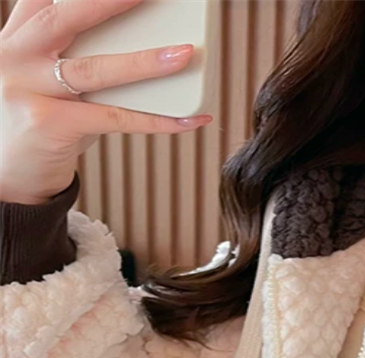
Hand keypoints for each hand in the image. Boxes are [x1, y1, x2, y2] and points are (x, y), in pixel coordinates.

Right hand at [0, 0, 211, 204]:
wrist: (7, 173)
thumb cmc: (38, 121)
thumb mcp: (47, 79)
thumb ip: (77, 57)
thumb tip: (145, 49)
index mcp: (16, 37)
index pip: (44, 0)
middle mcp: (16, 56)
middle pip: (65, 18)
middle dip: (109, 2)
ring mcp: (29, 90)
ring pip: (94, 70)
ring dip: (144, 62)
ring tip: (183, 54)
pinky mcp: (49, 124)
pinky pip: (113, 118)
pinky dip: (155, 120)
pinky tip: (186, 119)